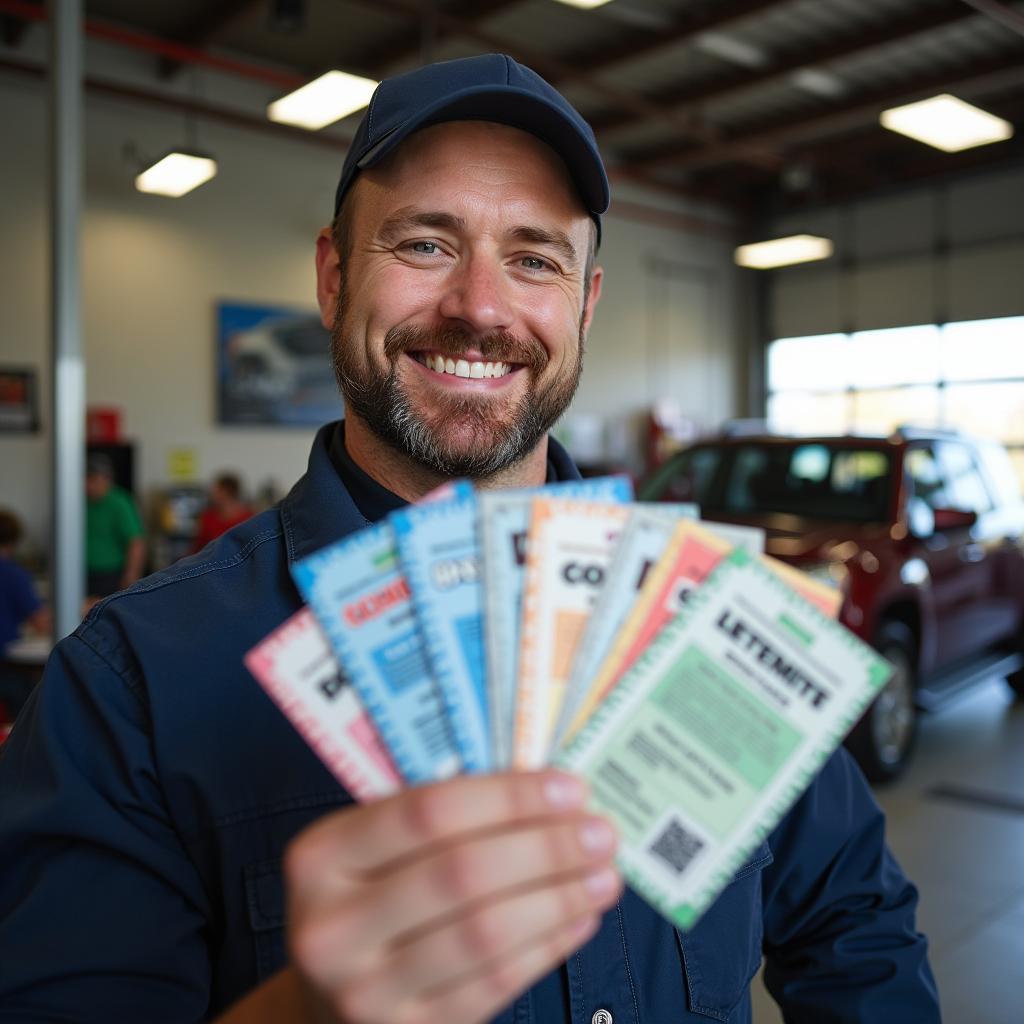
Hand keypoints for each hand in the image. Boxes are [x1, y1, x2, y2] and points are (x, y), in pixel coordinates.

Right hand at [285, 770, 620, 1023]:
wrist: (325, 997)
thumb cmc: (370, 894)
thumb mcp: (374, 847)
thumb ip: (440, 813)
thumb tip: (546, 786)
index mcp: (320, 856)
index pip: (426, 811)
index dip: (507, 798)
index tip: (570, 787)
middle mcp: (331, 927)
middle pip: (462, 874)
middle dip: (546, 848)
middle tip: (602, 832)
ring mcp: (365, 992)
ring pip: (486, 934)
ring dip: (559, 898)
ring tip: (606, 876)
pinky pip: (495, 983)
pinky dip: (548, 945)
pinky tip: (579, 917)